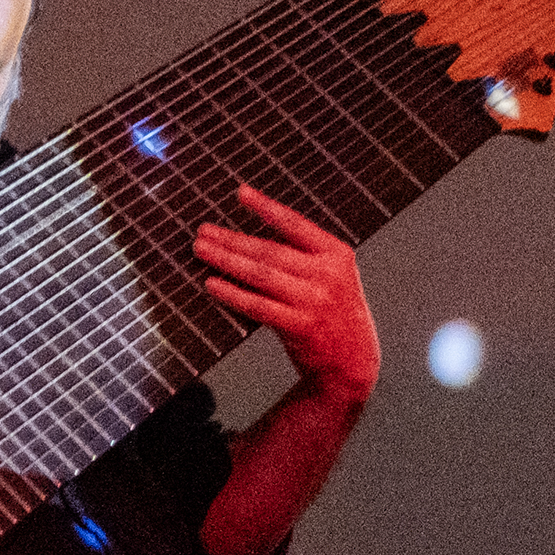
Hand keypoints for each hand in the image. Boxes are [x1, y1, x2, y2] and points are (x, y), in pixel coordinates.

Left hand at [194, 188, 380, 407]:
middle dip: (232, 239)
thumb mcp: (334, 276)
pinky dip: (232, 294)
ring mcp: (314, 301)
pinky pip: (258, 305)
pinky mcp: (300, 326)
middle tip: (203, 231)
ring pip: (261, 274)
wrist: (353, 362)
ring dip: (226, 260)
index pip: (296, 224)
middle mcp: (327, 274)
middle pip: (270, 250)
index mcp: (337, 254)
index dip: (267, 207)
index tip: (241, 193)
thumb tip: (250, 238)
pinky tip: (212, 284)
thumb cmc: (335, 314)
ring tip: (201, 250)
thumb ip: (304, 256)